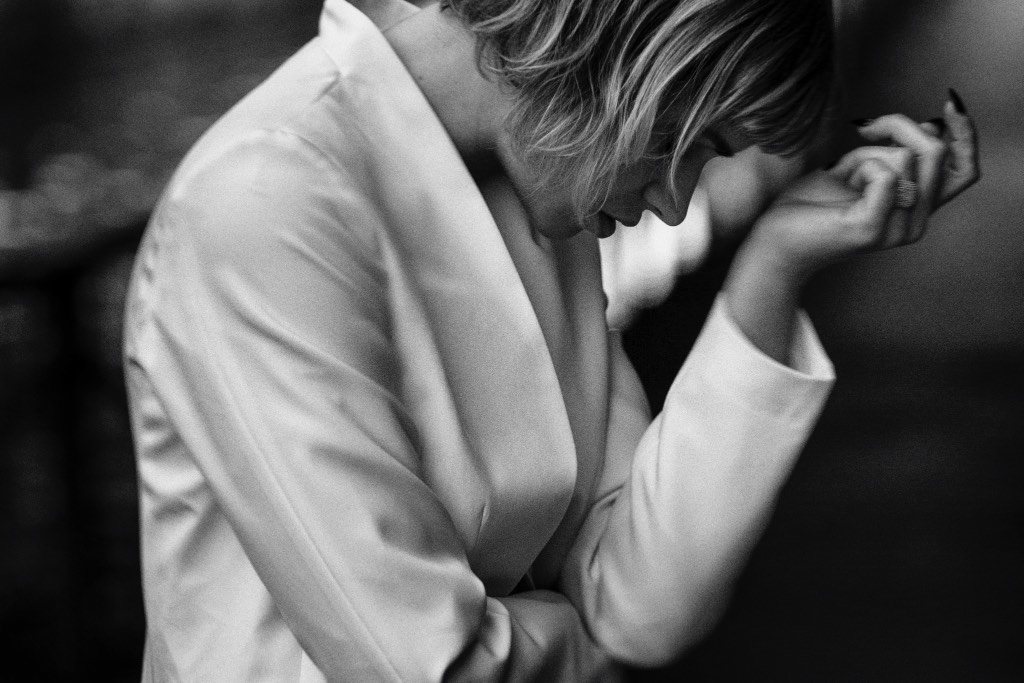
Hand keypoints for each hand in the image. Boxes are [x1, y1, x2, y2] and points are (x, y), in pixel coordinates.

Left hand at [740, 96, 979, 284]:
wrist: (774, 238)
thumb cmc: (810, 203)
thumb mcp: (858, 166)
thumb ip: (894, 150)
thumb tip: (928, 125)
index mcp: (917, 209)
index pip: (966, 169)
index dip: (965, 132)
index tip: (948, 102)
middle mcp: (915, 224)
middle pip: (936, 151)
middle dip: (899, 126)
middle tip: (863, 128)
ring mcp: (896, 230)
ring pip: (908, 158)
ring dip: (868, 155)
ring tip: (841, 176)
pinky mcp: (871, 229)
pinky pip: (886, 174)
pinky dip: (860, 166)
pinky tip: (839, 179)